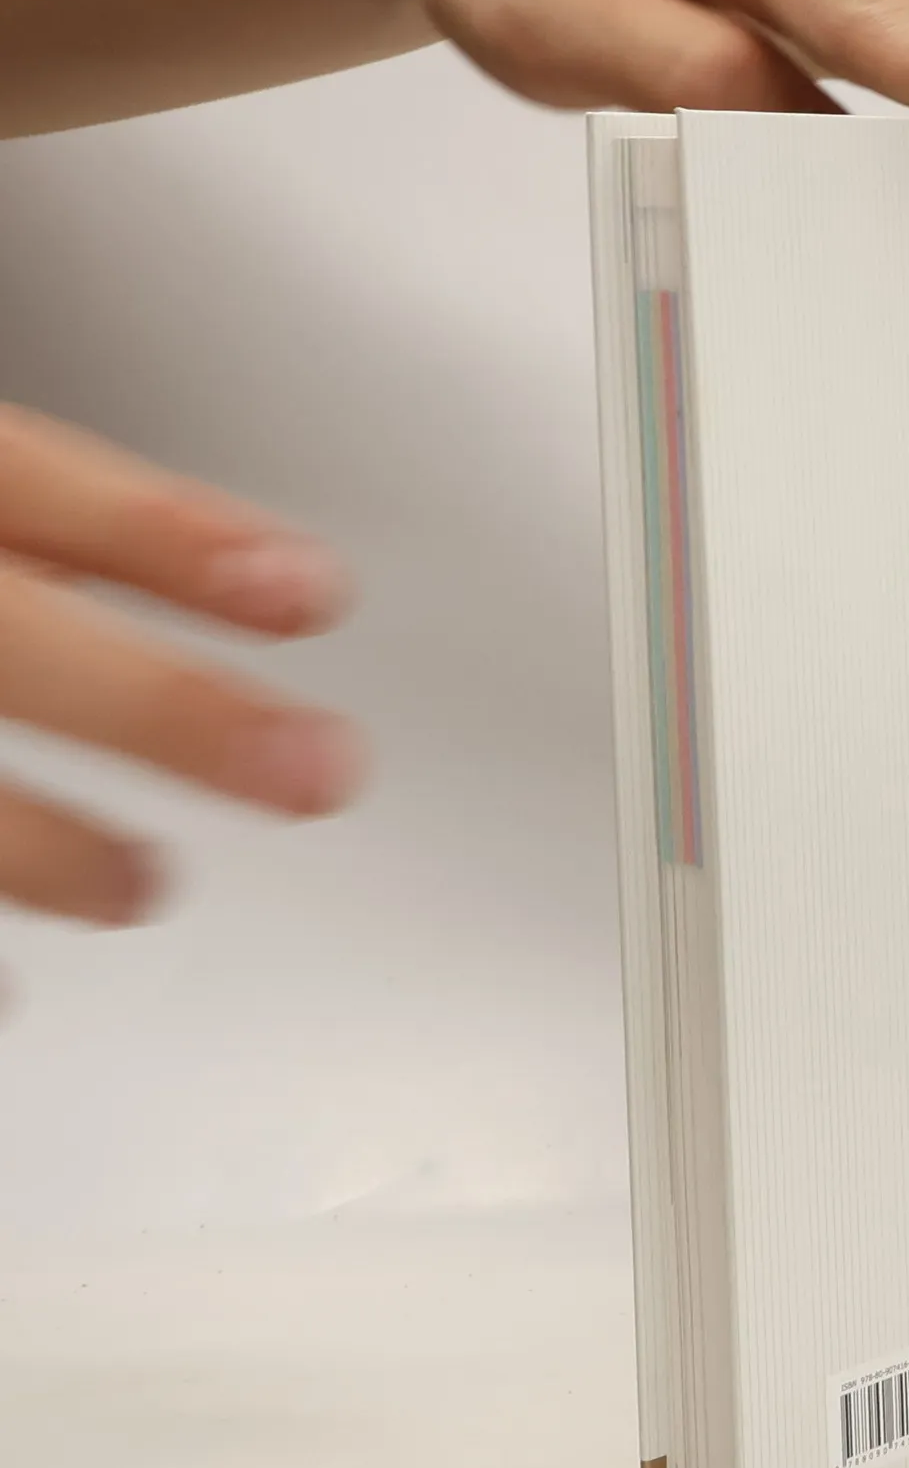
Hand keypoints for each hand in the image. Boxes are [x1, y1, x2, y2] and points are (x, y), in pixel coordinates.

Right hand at [0, 407, 361, 927]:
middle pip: (10, 637)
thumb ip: (62, 529)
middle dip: (163, 708)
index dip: (170, 535)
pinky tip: (15, 988)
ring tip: (141, 889)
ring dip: (40, 846)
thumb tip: (253, 579)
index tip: (315, 590)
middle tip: (319, 771)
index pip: (32, 478)